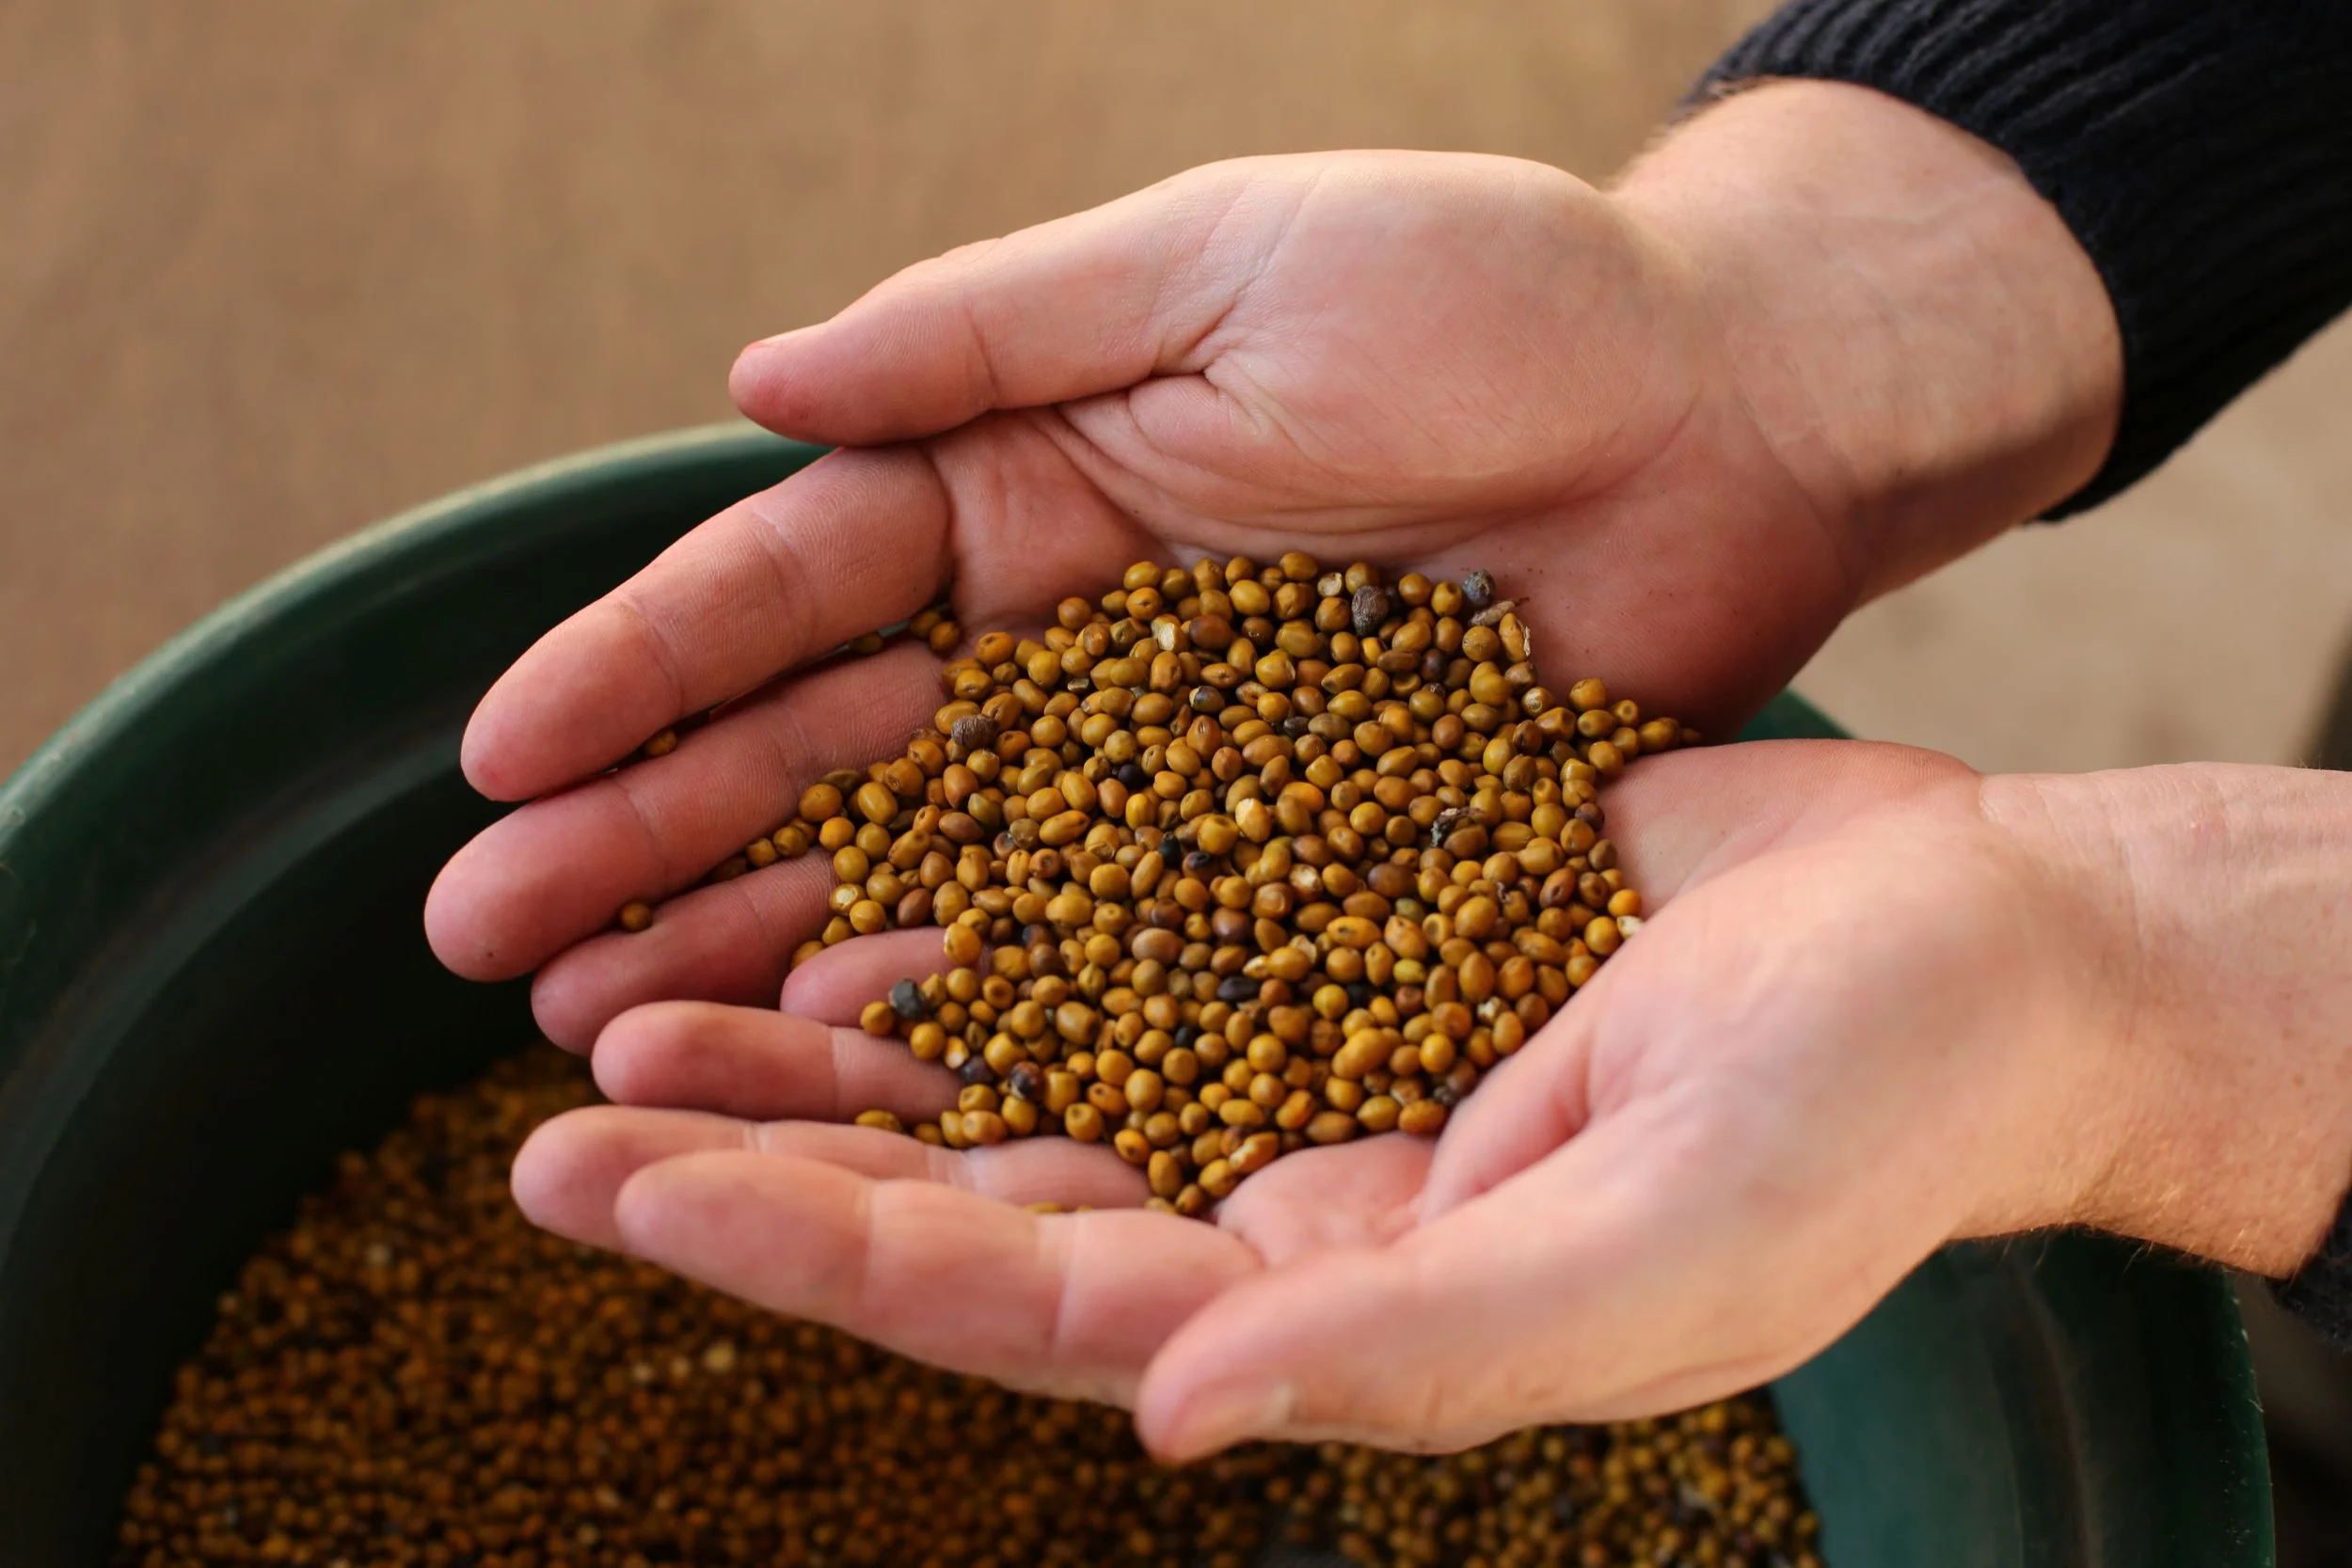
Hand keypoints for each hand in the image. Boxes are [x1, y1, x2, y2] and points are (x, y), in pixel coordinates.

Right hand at [427, 86, 2116, 1049]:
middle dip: (649, 840)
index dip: (643, 668)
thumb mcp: (1219, 265)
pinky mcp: (1270, 864)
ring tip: (607, 1035)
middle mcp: (1064, 637)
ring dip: (765, 950)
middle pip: (822, 755)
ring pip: (929, 874)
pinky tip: (854, 1080)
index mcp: (1031, 481)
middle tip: (483, 943)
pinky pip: (1098, 951)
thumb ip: (986, 337)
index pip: (794, 585)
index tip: (497, 753)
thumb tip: (749, 386)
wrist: (1732, 414)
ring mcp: (1157, 768)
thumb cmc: (1495, 297)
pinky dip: (975, 1013)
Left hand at [510, 740, 2190, 1456]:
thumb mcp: (1662, 1246)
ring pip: (1016, 1071)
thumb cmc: (1868, 1113)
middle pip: (977, 1203)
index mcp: (1344, 1315)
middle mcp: (1291, 1208)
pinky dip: (981, 910)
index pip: (1029, 1310)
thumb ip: (1422, 1347)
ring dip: (839, 1042)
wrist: (1980, 944)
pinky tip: (857, 874)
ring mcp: (1305, 1064)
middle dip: (771, 1161)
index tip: (627, 1187)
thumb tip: (1170, 1414)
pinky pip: (1115, 927)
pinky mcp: (1331, 929)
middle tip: (566, 1107)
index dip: (820, 1252)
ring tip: (647, 991)